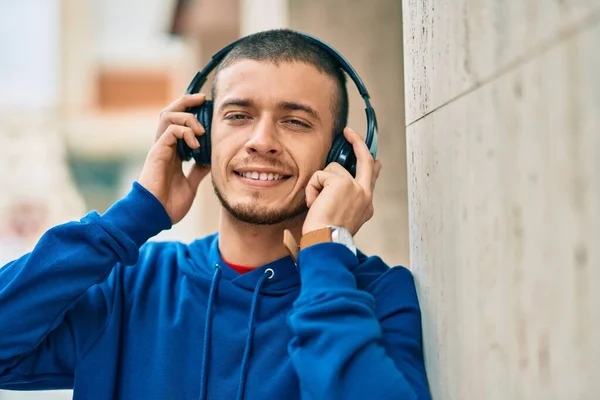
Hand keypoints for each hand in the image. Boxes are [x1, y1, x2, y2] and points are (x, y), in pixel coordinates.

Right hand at [138, 93, 209, 223]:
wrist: (155, 216)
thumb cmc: (168, 204)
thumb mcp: (190, 184)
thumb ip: (198, 171)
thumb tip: (209, 161)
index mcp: (172, 152)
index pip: (178, 123)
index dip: (190, 111)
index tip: (206, 106)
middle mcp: (164, 146)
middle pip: (170, 112)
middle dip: (186, 101)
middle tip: (203, 98)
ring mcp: (159, 148)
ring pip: (168, 116)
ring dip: (187, 117)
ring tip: (201, 130)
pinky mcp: (157, 153)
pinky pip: (170, 131)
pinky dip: (185, 132)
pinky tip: (196, 144)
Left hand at [302, 127, 381, 235]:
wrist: (326, 243)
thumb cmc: (327, 235)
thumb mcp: (342, 216)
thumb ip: (345, 198)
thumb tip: (339, 184)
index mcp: (366, 205)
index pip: (371, 178)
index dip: (373, 165)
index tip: (376, 158)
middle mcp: (365, 195)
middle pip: (365, 160)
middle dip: (358, 142)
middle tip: (349, 132)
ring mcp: (356, 188)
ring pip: (332, 169)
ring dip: (319, 183)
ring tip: (317, 203)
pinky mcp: (342, 183)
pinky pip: (320, 175)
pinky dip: (312, 187)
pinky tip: (314, 203)